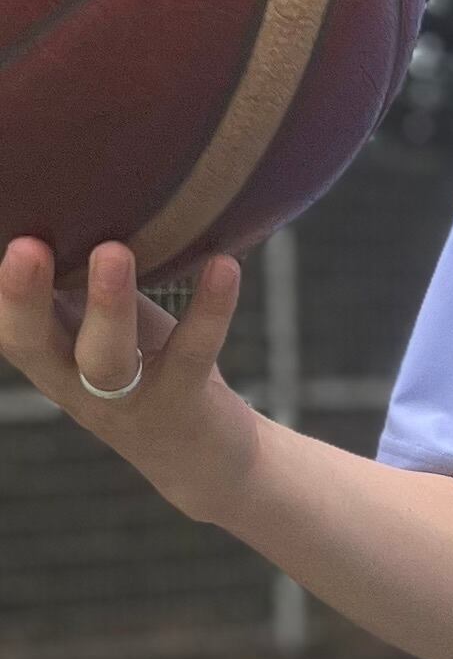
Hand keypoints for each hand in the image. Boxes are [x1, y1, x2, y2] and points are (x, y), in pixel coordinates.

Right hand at [0, 235, 259, 522]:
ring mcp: (127, 399)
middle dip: (25, 297)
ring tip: (114, 252)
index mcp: (47, 354)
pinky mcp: (184, 403)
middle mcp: (74, 383)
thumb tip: (65, 201)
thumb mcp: (95, 327)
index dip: (0, 289)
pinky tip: (224, 265)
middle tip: (27, 245)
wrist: (202, 457)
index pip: (6, 323)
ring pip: (105, 357)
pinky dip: (210, 309)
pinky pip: (193, 354)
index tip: (5, 238)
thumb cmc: (141, 367)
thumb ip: (74, 283)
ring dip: (108, 305)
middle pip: (34, 344)